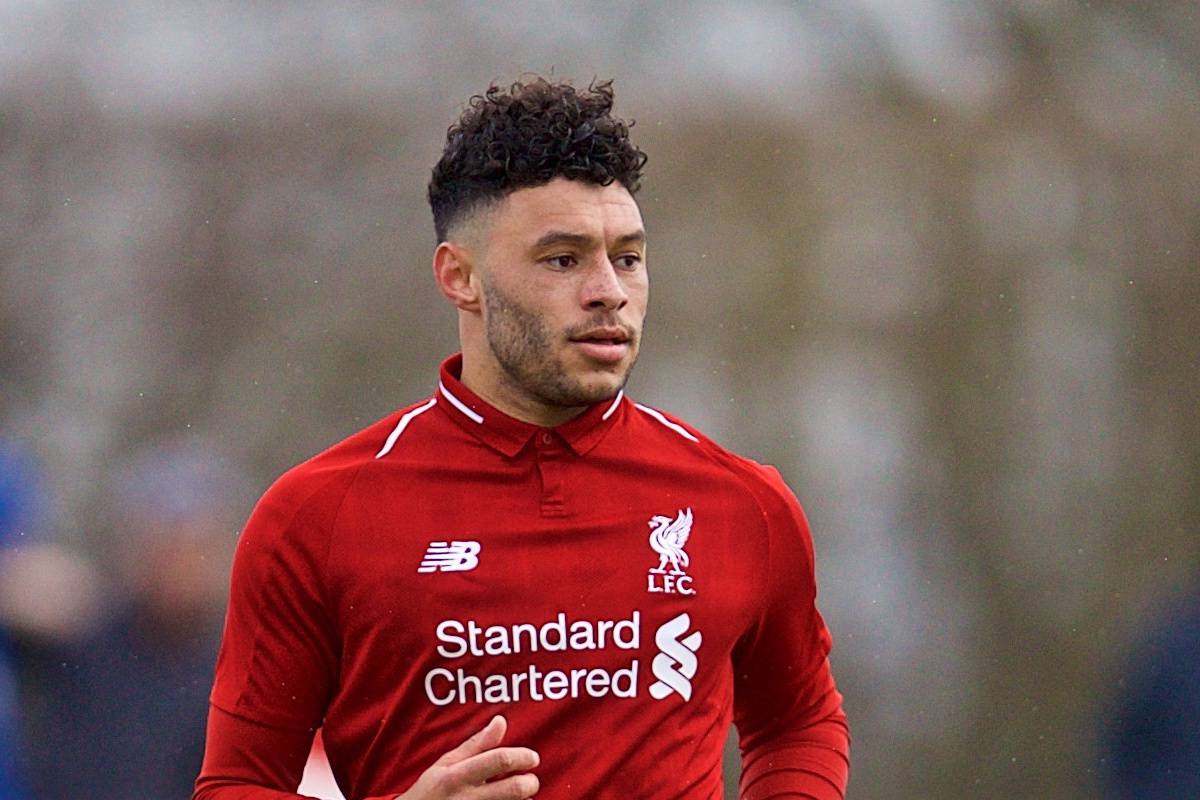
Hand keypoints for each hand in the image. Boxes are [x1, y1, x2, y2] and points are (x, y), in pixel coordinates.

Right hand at [395, 715, 539, 798]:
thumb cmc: (431, 791)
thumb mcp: (447, 763)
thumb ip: (477, 744)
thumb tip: (501, 721)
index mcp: (459, 775)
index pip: (499, 760)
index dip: (522, 757)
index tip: (532, 758)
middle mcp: (467, 798)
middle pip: (514, 789)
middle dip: (530, 783)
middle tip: (531, 780)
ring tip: (521, 796)